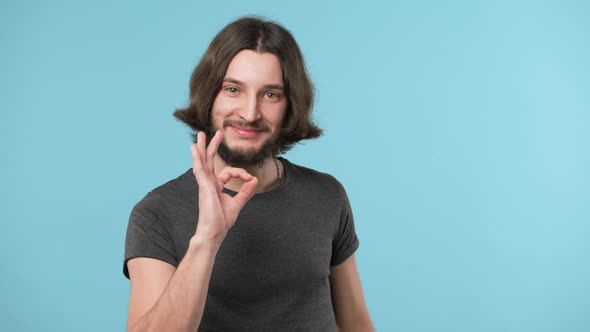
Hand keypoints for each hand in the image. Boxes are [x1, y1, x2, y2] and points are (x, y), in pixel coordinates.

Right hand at [190, 130, 257, 246]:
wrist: (214, 232)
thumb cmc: (222, 221)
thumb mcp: (238, 203)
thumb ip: (246, 191)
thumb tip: (254, 179)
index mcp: (216, 187)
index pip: (228, 172)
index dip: (241, 173)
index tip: (250, 179)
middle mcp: (209, 183)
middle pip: (210, 160)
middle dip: (213, 146)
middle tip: (216, 132)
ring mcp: (205, 184)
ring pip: (203, 161)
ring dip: (202, 147)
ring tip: (201, 134)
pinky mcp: (204, 186)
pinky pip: (199, 169)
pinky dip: (197, 158)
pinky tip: (194, 149)